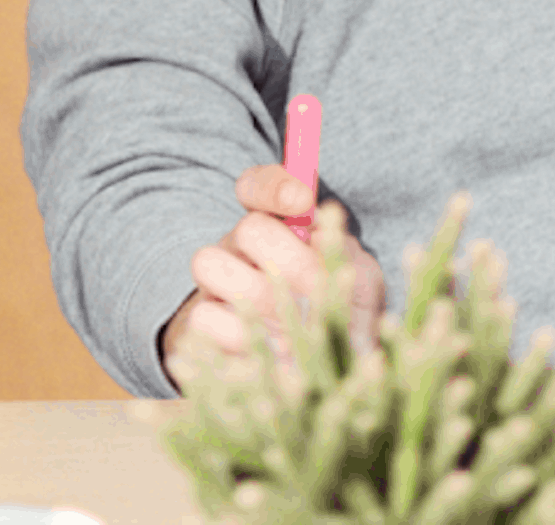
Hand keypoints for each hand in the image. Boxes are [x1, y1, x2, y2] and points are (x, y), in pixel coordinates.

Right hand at [161, 165, 385, 389]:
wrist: (312, 370)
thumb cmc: (338, 313)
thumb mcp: (356, 282)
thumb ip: (346, 258)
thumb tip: (333, 236)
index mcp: (281, 225)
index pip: (262, 185)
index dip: (277, 187)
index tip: (303, 199)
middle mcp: (243, 245)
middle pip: (247, 227)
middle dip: (288, 259)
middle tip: (317, 290)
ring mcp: (216, 283)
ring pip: (208, 261)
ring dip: (255, 295)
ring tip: (292, 330)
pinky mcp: (198, 324)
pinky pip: (200, 317)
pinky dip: (235, 336)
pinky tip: (270, 355)